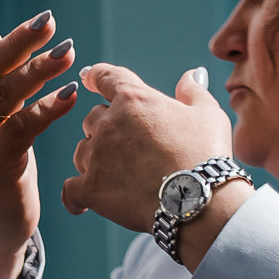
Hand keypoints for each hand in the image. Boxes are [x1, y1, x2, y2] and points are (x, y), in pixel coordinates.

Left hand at [60, 64, 240, 239]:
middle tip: (130, 146)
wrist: (199, 201)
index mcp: (134, 99)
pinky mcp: (91, 189)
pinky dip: (75, 196)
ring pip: (82, 151)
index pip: (105, 76)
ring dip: (94, 159)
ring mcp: (96, 157)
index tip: (90, 78)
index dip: (96, 76)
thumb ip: (193, 92)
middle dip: (106, 128)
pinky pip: (70, 190)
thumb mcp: (208, 115)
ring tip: (120, 175)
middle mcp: (109, 123)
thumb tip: (190, 75)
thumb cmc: (206, 156)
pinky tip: (82, 203)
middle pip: (92, 118)